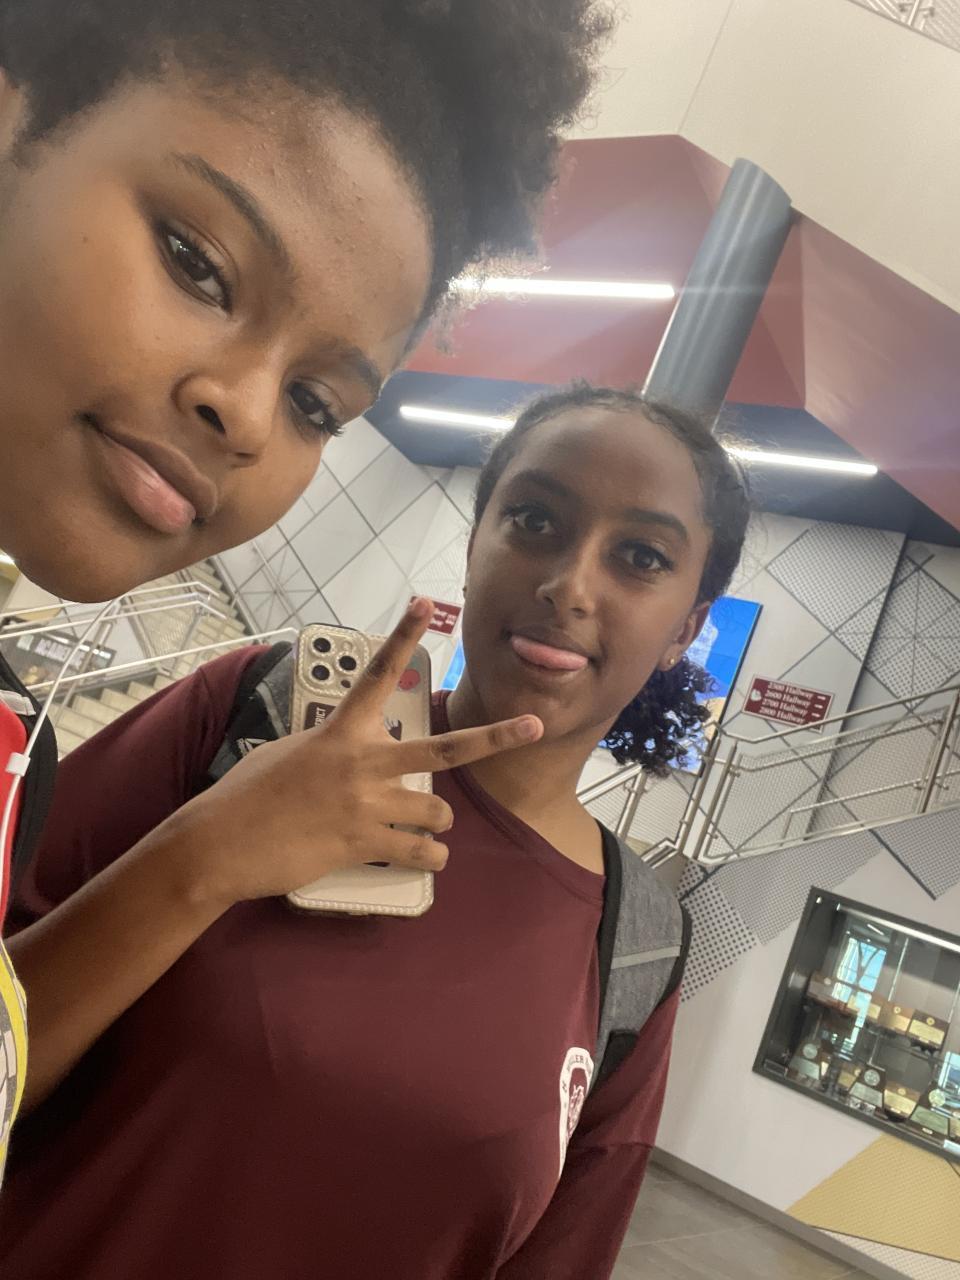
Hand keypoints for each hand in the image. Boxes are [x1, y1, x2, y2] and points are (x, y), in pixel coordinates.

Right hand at [158, 598, 542, 907]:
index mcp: (341, 731)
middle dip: (496, 737)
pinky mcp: (365, 842)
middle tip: (534, 726)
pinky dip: (431, 859)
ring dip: (437, 823)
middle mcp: (363, 761)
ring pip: (438, 811)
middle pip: (445, 747)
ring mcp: (368, 803)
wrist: (219, 842)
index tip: (423, 603)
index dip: (401, 635)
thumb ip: (332, 748)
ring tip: (423, 829)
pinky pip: (422, 852)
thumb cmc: (248, 794)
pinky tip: (426, 859)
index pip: (377, 673)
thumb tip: (353, 754)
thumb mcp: (290, 752)